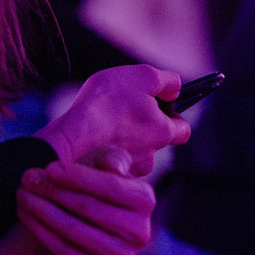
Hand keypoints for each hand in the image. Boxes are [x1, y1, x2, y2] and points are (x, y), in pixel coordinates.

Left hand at [7, 149, 157, 254]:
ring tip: (23, 195)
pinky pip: (64, 252)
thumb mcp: (103, 162)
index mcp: (145, 199)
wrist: (80, 218)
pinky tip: (27, 215)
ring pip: (74, 231)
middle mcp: (139, 232)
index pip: (111, 186)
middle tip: (27, 179)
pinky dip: (41, 232)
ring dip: (42, 211)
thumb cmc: (92, 183)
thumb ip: (112, 158)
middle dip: (53, 191)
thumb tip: (114, 169)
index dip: (78, 176)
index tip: (49, 168)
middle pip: (88, 208)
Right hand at [41, 63, 186, 169]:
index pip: (183, 130)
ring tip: (104, 127)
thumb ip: (167, 81)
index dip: (175, 119)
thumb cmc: (107, 102)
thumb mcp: (143, 76)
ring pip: (132, 155)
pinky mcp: (107, 178)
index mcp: (163, 132)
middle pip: (154, 142)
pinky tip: (93, 142)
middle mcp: (149, 156)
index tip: (163, 110)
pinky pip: (112, 166)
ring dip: (123, 143)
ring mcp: (127, 169)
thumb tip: (175, 89)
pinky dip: (106, 155)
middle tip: (123, 114)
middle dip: (143, 130)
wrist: (71, 132)